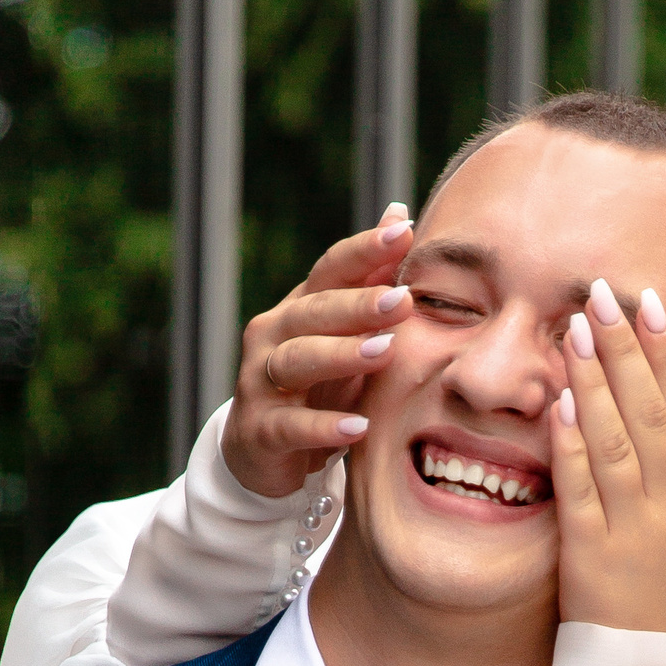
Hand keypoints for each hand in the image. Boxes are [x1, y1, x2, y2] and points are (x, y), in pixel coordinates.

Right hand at [224, 203, 415, 498]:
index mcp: (300, 308)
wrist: (262, 452)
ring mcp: (260, 382)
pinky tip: (359, 427)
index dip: (364, 250)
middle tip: (404, 300)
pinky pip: (291, 426)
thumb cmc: (317, 386)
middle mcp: (273, 335)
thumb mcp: (346, 333)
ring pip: (297, 360)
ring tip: (384, 352)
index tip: (405, 231)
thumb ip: (371, 279)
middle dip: (359, 304)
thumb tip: (399, 212)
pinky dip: (323, 427)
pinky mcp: (260, 430)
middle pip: (314, 311)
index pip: (331, 269)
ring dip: (341, 355)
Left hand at [551, 279, 665, 646]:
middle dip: (627, 347)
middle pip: (652, 413)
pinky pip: (581, 492)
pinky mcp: (592, 558)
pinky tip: (559, 403)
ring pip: (617, 442)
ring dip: (596, 379)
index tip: (650, 305)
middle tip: (602, 292)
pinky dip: (571, 444)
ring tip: (575, 328)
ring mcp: (634, 533)